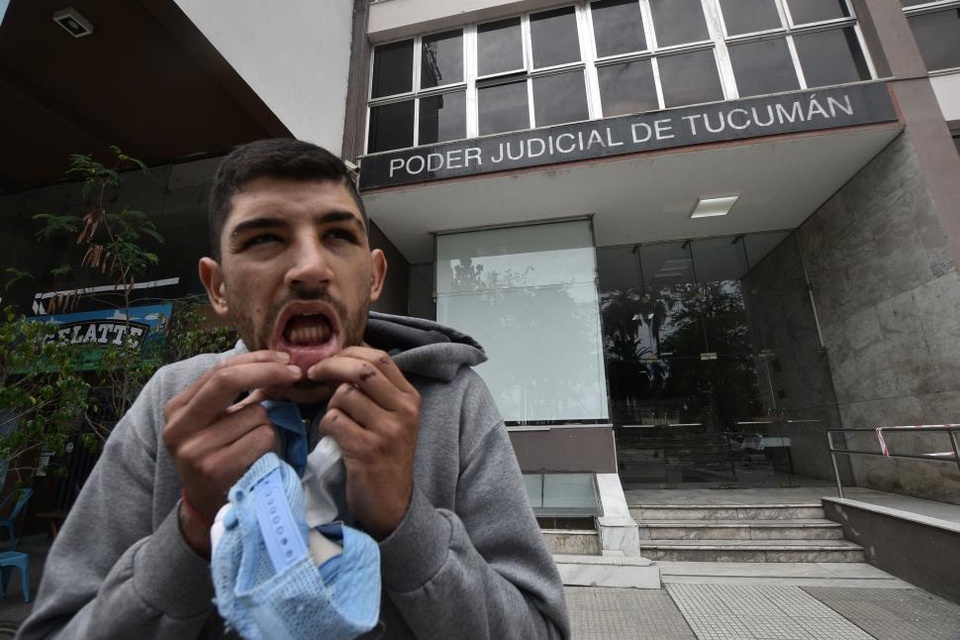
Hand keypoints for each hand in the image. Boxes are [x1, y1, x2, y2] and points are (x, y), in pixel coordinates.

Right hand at [162, 350, 302, 554]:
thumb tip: (282, 365)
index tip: (285, 359)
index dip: (256, 360)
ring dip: (269, 424)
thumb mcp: (221, 421)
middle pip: (227, 380)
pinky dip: (271, 443)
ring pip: (255, 414)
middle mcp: (178, 427)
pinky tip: (259, 458)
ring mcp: (195, 450)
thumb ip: (243, 393)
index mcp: (177, 409)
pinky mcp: (215, 469)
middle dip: (267, 371)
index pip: (219, 370)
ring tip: (256, 444)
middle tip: (294, 372)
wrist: (209, 508)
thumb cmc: (221, 456)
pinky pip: (262, 438)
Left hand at [307, 346, 420, 539]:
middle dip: (330, 366)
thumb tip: (342, 356)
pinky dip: (325, 426)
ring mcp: (387, 431)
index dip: (349, 352)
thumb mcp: (392, 419)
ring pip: (344, 395)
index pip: (379, 357)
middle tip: (312, 374)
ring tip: (336, 421)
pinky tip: (333, 438)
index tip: (329, 360)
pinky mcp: (367, 450)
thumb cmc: (385, 457)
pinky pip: (333, 420)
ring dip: (329, 405)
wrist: (392, 504)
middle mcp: (404, 411)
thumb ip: (377, 390)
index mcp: (410, 398)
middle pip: (361, 369)